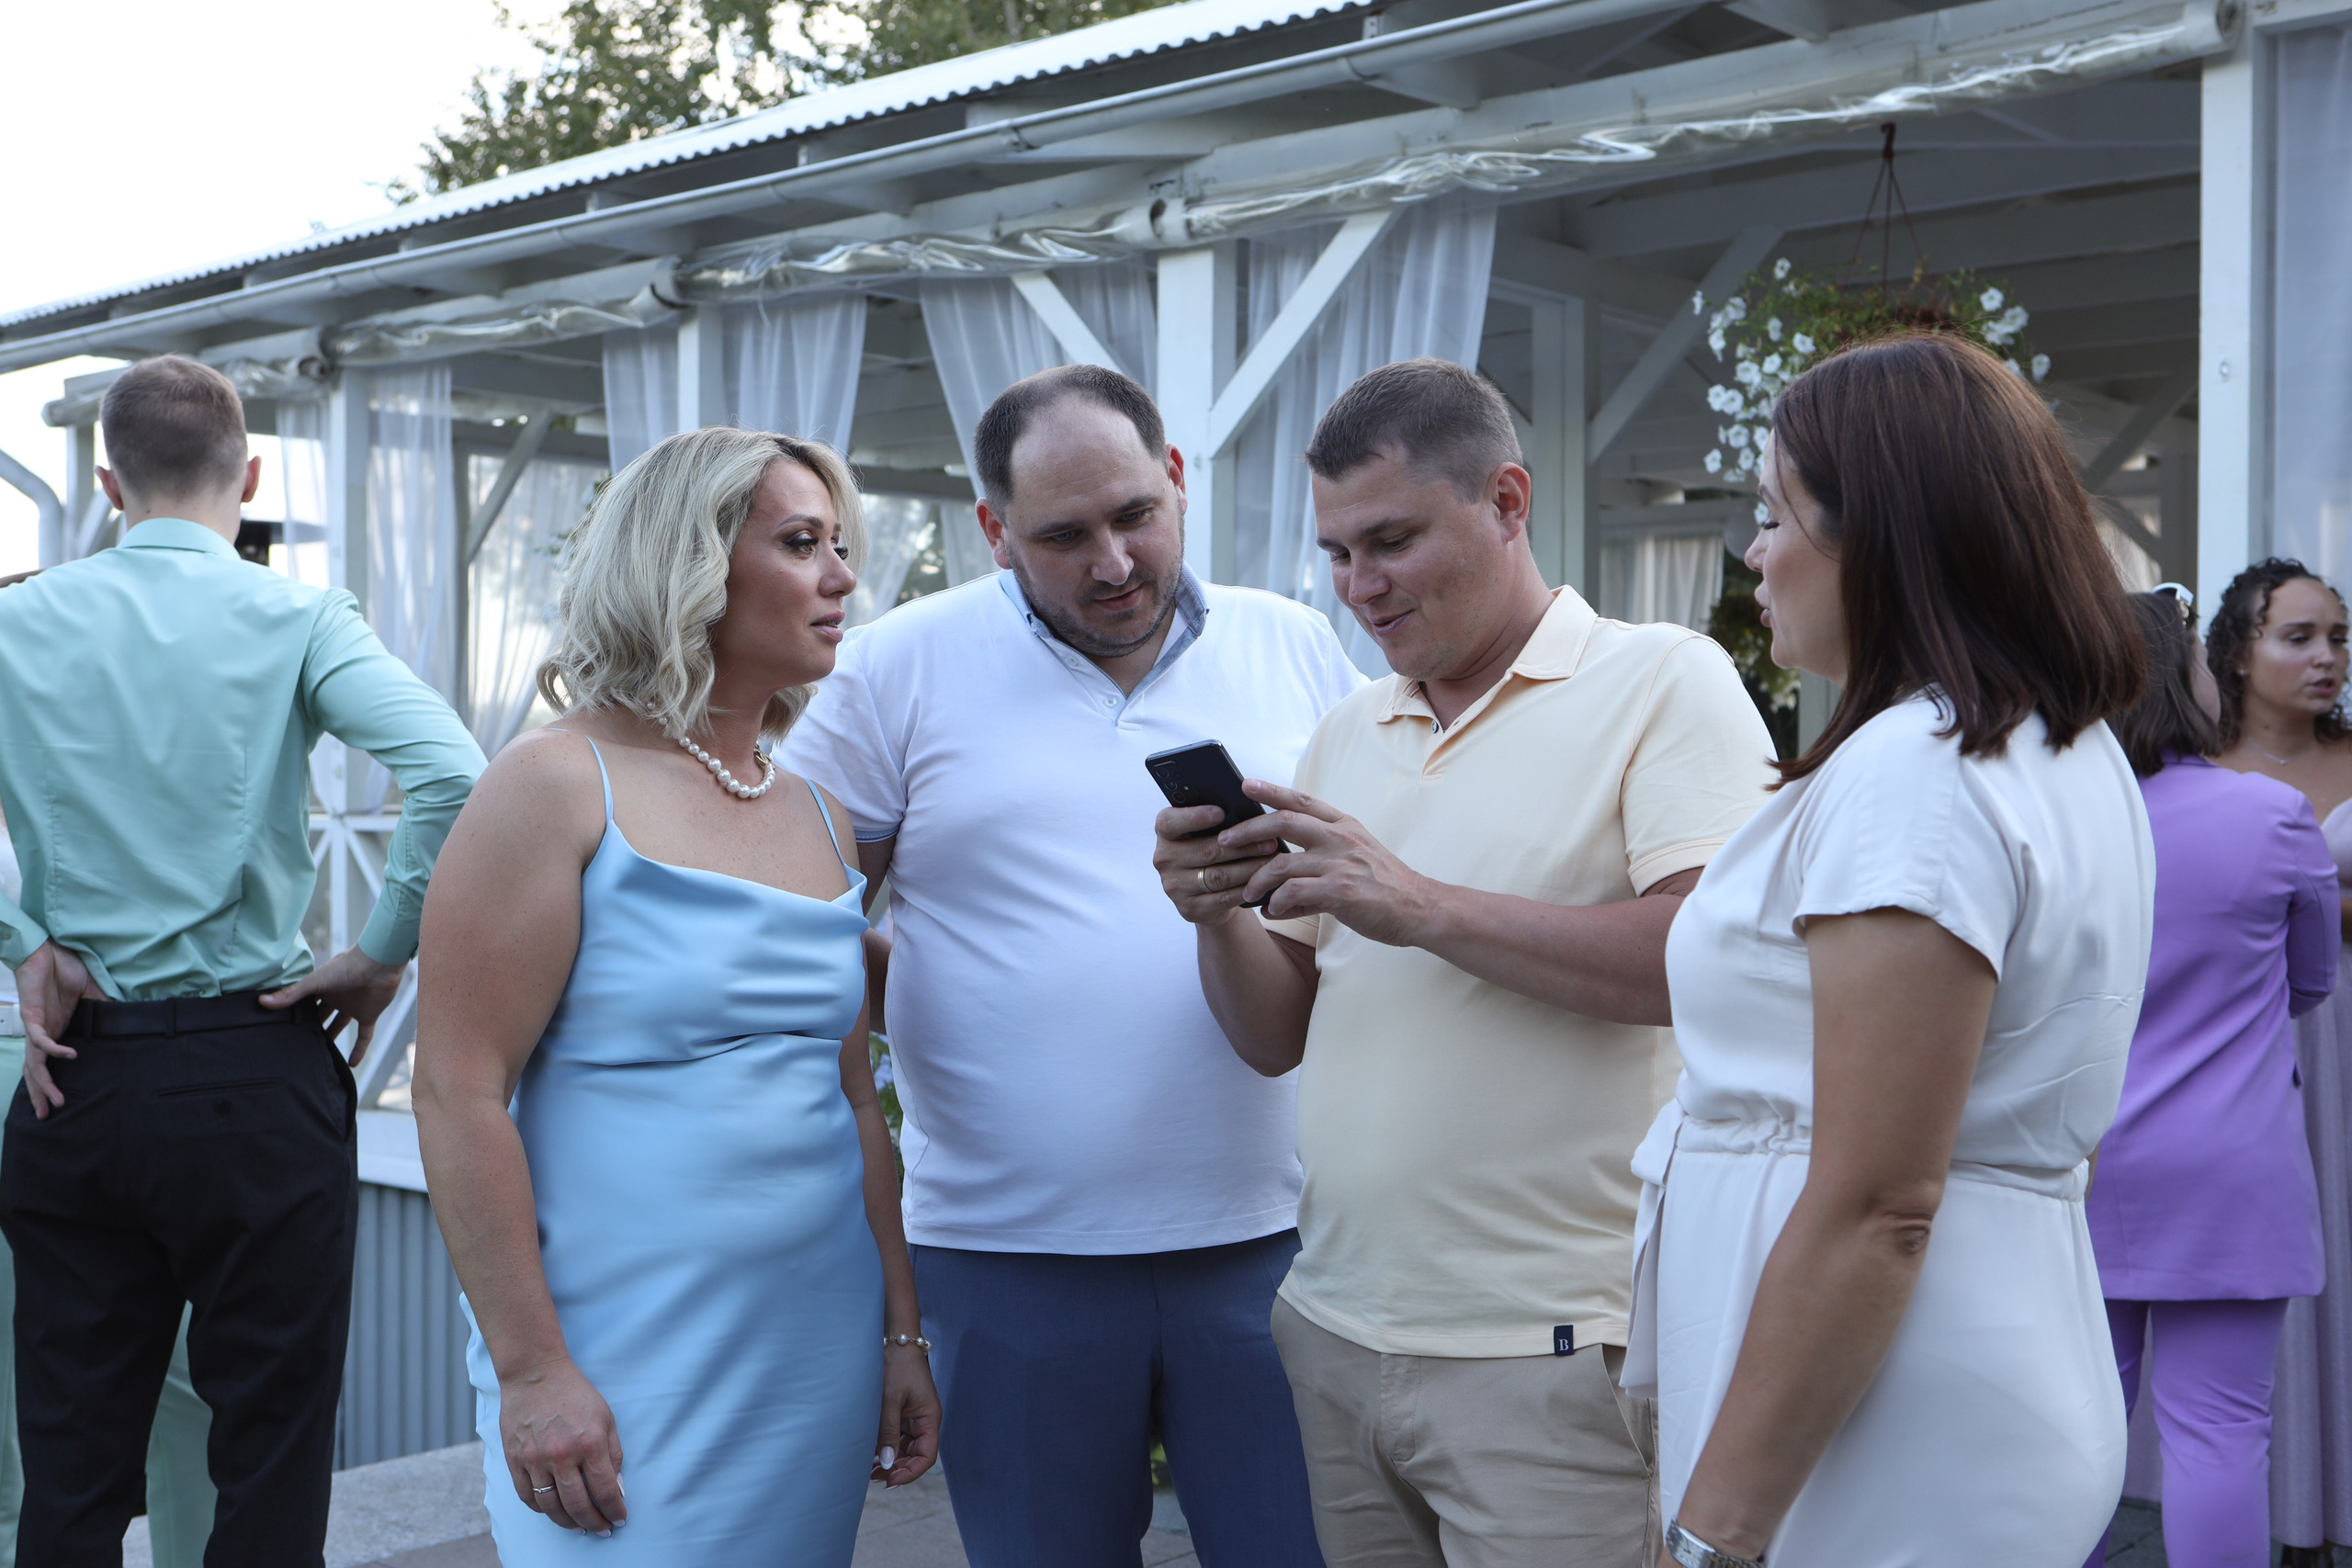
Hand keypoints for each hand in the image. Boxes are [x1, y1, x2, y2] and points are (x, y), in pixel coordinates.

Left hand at [11, 941, 103, 1117]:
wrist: (45, 949)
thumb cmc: (63, 968)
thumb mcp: (89, 991)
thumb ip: (102, 1006)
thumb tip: (124, 1016)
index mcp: (54, 1029)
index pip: (46, 1063)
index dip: (47, 1082)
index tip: (57, 1102)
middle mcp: (42, 1032)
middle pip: (35, 1071)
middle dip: (39, 1094)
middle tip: (46, 1116)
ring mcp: (36, 1026)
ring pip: (34, 1063)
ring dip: (43, 1083)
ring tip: (55, 1101)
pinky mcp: (33, 1016)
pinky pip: (41, 1039)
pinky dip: (53, 1050)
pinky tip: (69, 1056)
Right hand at [261, 945, 405, 1065]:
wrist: (379, 964)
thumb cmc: (347, 966)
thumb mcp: (314, 982)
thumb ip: (290, 994)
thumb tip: (261, 1002)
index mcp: (322, 987)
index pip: (305, 1002)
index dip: (295, 1012)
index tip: (280, 1027)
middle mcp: (336, 997)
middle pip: (321, 1015)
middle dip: (311, 1026)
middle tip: (296, 1043)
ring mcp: (352, 1006)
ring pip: (339, 1025)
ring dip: (331, 1037)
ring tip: (318, 1055)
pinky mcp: (369, 1015)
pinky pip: (364, 1036)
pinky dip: (359, 1049)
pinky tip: (351, 1064)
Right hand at [500, 1356, 626, 1535]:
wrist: (536, 1374)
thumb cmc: (575, 1393)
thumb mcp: (606, 1417)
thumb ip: (614, 1454)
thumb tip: (617, 1488)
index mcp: (589, 1443)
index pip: (606, 1490)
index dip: (615, 1510)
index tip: (620, 1519)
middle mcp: (562, 1455)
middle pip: (579, 1505)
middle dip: (594, 1523)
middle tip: (602, 1530)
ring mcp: (535, 1459)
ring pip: (552, 1507)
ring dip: (568, 1523)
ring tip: (580, 1527)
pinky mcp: (515, 1460)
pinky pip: (527, 1497)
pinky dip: (542, 1510)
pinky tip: (554, 1511)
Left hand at [873, 1342, 941, 1487]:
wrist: (894, 1340)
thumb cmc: (897, 1365)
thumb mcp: (891, 1399)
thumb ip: (888, 1432)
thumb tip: (887, 1464)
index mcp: (929, 1418)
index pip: (927, 1456)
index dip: (911, 1473)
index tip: (890, 1481)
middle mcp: (923, 1421)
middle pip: (915, 1456)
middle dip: (896, 1469)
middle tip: (872, 1477)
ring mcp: (911, 1418)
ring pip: (903, 1448)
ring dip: (889, 1460)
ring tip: (867, 1469)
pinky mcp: (900, 1413)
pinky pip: (895, 1437)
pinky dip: (884, 1446)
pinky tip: (868, 1452)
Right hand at [1152, 803, 1277, 926]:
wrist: (1204, 891)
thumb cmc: (1208, 849)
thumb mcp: (1204, 831)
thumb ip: (1216, 819)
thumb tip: (1245, 810)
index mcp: (1166, 833)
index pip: (1170, 822)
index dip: (1195, 816)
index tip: (1221, 812)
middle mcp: (1165, 859)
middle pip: (1206, 851)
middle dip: (1242, 845)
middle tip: (1269, 840)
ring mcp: (1175, 887)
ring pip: (1219, 876)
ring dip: (1250, 867)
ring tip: (1272, 859)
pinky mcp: (1190, 908)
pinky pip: (1224, 898)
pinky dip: (1247, 888)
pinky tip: (1264, 880)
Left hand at [1217, 781, 1436, 945]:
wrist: (1420, 910)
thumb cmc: (1386, 888)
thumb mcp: (1356, 861)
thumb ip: (1319, 866)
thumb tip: (1279, 890)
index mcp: (1345, 826)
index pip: (1302, 801)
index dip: (1271, 791)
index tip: (1245, 783)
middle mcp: (1341, 838)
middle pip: (1284, 822)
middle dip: (1248, 829)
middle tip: (1225, 840)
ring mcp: (1341, 863)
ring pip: (1281, 864)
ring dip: (1257, 880)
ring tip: (1248, 893)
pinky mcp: (1341, 892)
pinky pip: (1293, 892)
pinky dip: (1277, 902)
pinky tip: (1272, 910)